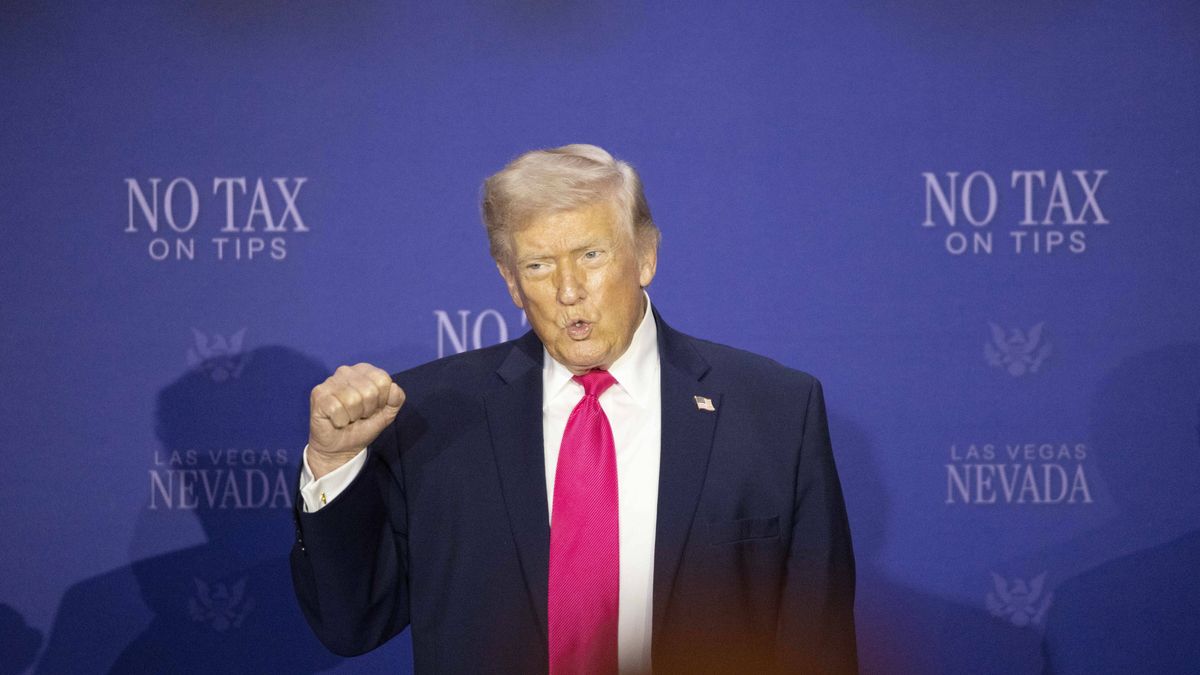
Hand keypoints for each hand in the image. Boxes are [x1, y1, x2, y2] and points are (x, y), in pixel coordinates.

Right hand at [308, 363, 404, 478]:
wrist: (342, 447)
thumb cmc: (363, 426)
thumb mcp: (387, 413)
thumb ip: (396, 399)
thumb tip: (394, 387)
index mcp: (365, 371)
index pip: (383, 380)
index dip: (382, 400)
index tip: (373, 408)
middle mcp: (346, 371)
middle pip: (370, 391)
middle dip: (367, 410)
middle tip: (359, 415)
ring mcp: (330, 381)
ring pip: (353, 400)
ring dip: (353, 416)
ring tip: (348, 418)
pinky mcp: (318, 394)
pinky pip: (337, 409)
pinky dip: (340, 421)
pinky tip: (337, 420)